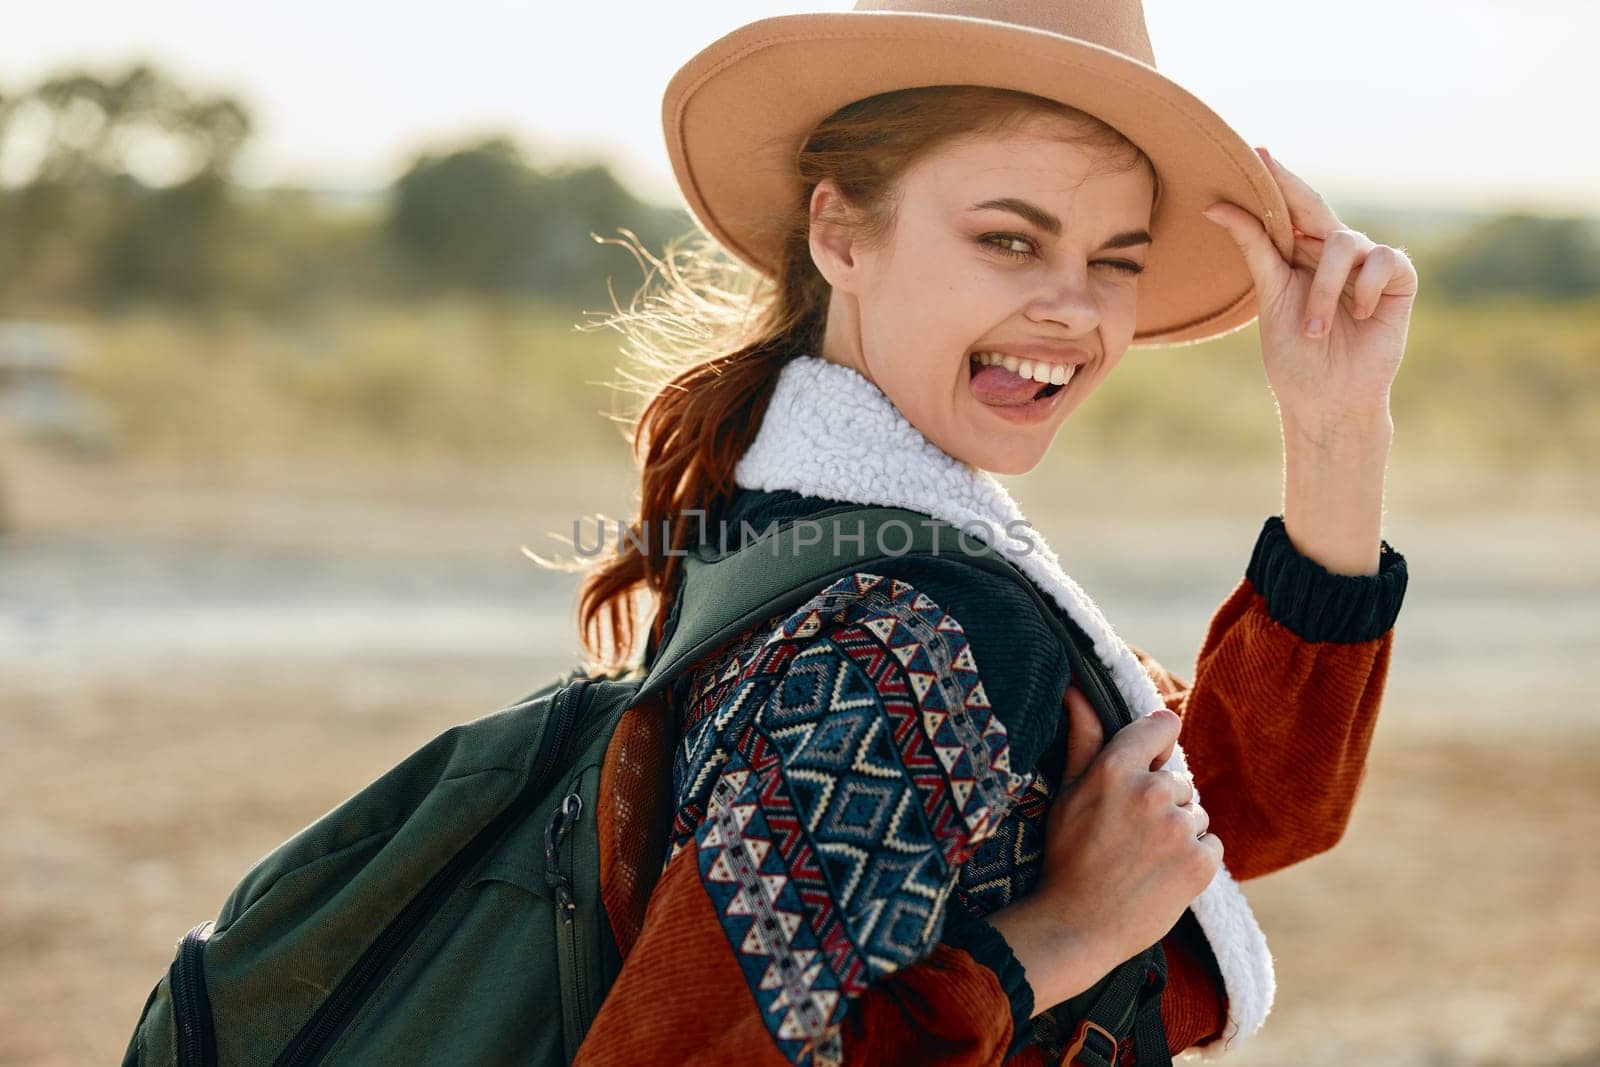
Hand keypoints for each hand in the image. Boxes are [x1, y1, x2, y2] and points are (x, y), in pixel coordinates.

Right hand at [990, 692, 1215, 1009]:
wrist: (1078, 926)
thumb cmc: (1068, 856)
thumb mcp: (1067, 792)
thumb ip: (1082, 738)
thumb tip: (1075, 689)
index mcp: (1114, 768)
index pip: (1162, 726)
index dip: (1157, 742)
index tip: (1148, 762)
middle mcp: (1150, 791)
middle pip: (1178, 779)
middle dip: (1161, 801)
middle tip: (1128, 834)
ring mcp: (1178, 828)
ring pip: (1195, 814)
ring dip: (1177, 833)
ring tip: (1143, 858)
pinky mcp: (1201, 863)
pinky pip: (1211, 845)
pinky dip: (1194, 860)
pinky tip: (1162, 875)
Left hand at [1201, 147, 1416, 442]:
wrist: (1327, 399)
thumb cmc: (1295, 356)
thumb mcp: (1269, 296)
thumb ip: (1253, 248)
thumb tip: (1215, 206)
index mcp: (1301, 256)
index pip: (1288, 210)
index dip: (1275, 181)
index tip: (1253, 152)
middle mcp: (1335, 253)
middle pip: (1316, 207)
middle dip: (1291, 187)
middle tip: (1265, 163)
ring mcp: (1368, 264)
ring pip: (1345, 243)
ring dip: (1324, 290)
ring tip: (1314, 331)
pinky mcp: (1399, 279)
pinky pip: (1383, 261)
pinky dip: (1364, 289)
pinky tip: (1360, 316)